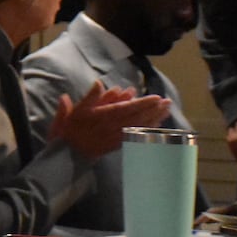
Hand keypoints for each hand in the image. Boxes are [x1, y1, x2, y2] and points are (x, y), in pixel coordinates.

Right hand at [49, 81, 169, 160]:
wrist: (68, 153)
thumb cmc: (70, 129)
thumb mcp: (74, 110)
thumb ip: (88, 97)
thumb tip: (99, 83)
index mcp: (102, 116)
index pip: (127, 109)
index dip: (143, 104)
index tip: (156, 98)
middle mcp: (112, 126)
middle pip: (137, 117)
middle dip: (153, 110)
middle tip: (167, 102)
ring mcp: (116, 136)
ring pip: (138, 126)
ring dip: (153, 119)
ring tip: (166, 111)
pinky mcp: (118, 144)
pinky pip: (135, 136)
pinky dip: (146, 130)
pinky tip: (155, 125)